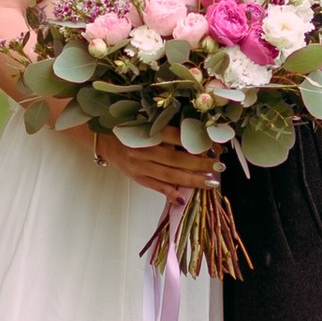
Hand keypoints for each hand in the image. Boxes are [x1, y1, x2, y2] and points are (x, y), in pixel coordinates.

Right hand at [93, 131, 223, 199]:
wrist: (103, 139)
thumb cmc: (129, 127)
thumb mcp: (146, 122)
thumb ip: (167, 129)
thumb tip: (195, 138)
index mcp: (147, 131)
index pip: (177, 137)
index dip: (197, 143)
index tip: (215, 146)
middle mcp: (143, 149)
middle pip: (176, 159)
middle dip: (200, 164)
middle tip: (218, 166)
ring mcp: (139, 166)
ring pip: (169, 175)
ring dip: (191, 180)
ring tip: (210, 182)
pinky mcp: (137, 177)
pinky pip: (156, 187)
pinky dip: (170, 193)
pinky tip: (183, 199)